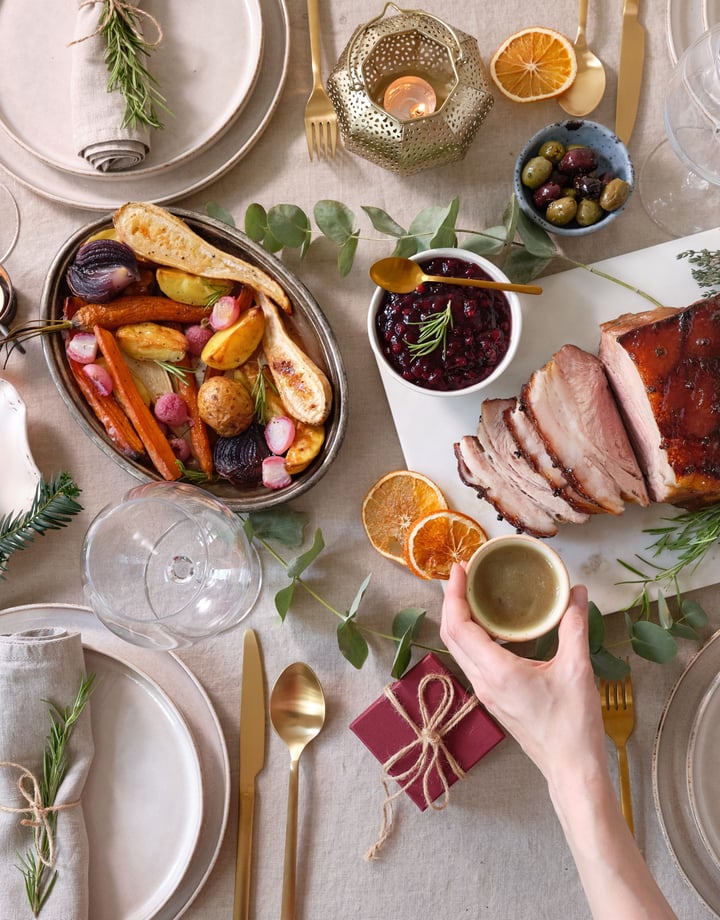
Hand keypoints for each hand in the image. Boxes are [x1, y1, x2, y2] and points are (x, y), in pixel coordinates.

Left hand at [440, 563, 604, 782]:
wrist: (572, 769)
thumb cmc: (573, 725)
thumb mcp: (577, 669)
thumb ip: (574, 626)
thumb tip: (575, 592)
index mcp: (497, 672)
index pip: (459, 626)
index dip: (453, 595)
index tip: (458, 569)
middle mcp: (483, 682)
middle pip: (451, 635)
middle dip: (451, 601)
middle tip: (462, 574)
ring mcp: (486, 693)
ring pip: (459, 649)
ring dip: (459, 619)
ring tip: (471, 593)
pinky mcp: (494, 699)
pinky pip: (473, 660)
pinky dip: (472, 636)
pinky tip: (491, 626)